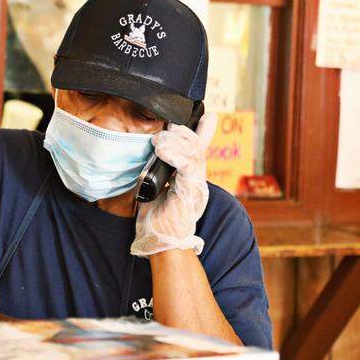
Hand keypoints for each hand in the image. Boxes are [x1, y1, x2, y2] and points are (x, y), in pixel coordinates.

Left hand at [131, 113, 217, 256]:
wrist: (161, 244)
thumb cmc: (156, 220)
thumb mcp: (156, 188)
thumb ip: (158, 172)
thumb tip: (151, 153)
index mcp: (192, 179)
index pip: (199, 150)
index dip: (205, 131)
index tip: (208, 115)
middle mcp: (198, 181)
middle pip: (197, 147)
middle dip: (184, 132)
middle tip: (169, 124)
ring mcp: (196, 187)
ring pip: (194, 153)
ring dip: (175, 141)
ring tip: (159, 139)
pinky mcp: (191, 192)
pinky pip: (187, 166)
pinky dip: (175, 154)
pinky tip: (162, 149)